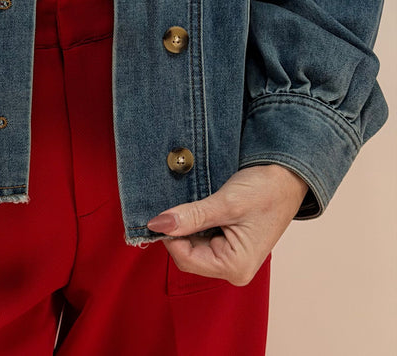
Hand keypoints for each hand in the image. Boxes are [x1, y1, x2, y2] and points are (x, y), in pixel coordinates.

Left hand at [146, 164, 309, 285]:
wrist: (288, 177)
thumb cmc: (266, 191)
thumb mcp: (225, 204)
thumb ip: (190, 217)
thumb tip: (157, 224)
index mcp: (235, 267)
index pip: (185, 259)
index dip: (169, 235)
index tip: (161, 211)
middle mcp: (234, 269)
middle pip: (187, 255)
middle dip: (180, 230)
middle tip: (181, 203)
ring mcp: (232, 258)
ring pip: (193, 245)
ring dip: (188, 225)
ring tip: (196, 203)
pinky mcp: (231, 245)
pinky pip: (203, 238)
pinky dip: (196, 223)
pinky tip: (201, 207)